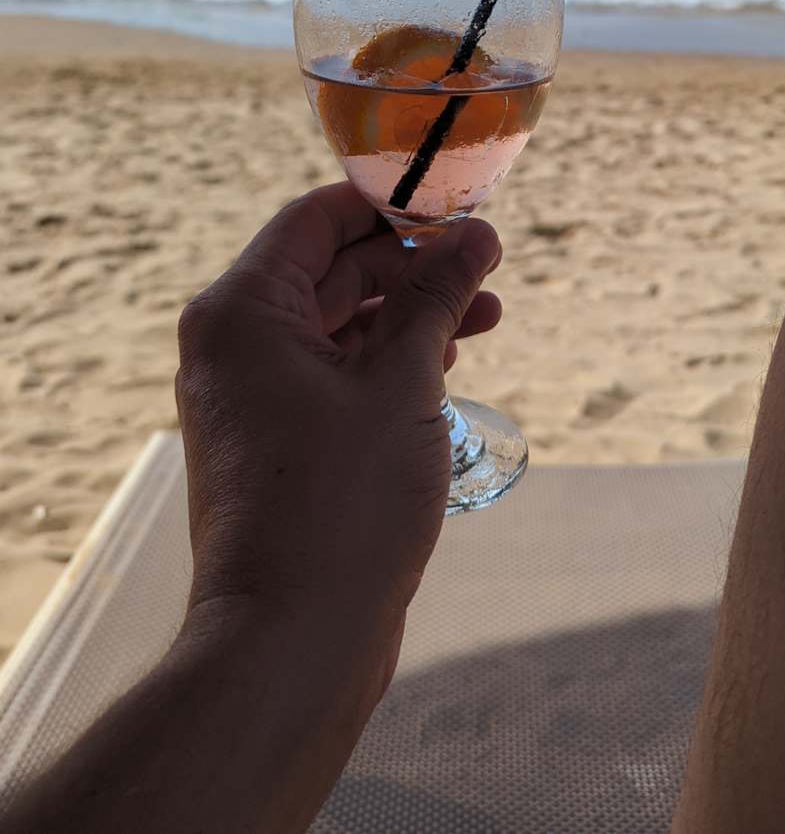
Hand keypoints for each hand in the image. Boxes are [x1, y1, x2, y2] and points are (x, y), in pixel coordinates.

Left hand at [176, 183, 500, 699]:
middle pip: (330, 269)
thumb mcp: (402, 382)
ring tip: (487, 316)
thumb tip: (476, 234)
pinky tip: (446, 366)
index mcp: (243, 309)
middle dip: (413, 264)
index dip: (391, 204)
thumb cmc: (342, 502)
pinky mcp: (274, 441)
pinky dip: (386, 363)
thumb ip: (436, 297)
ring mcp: (249, 395)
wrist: (289, 641)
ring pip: (338, 325)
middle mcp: (234, 343)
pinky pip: (332, 375)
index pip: (317, 218)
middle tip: (489, 264)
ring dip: (410, 315)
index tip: (459, 204)